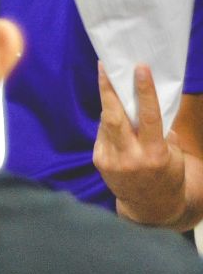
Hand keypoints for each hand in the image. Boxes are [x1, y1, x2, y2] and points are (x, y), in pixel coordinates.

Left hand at [95, 63, 185, 225]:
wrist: (152, 205)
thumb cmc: (168, 173)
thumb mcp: (173, 154)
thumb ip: (159, 132)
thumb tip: (144, 103)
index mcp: (155, 153)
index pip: (148, 116)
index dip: (144, 90)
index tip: (140, 68)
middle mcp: (131, 157)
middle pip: (114, 117)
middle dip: (108, 90)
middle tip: (104, 67)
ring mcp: (112, 160)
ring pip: (105, 123)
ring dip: (107, 102)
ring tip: (108, 80)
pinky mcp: (100, 162)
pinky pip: (102, 134)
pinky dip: (108, 123)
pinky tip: (113, 115)